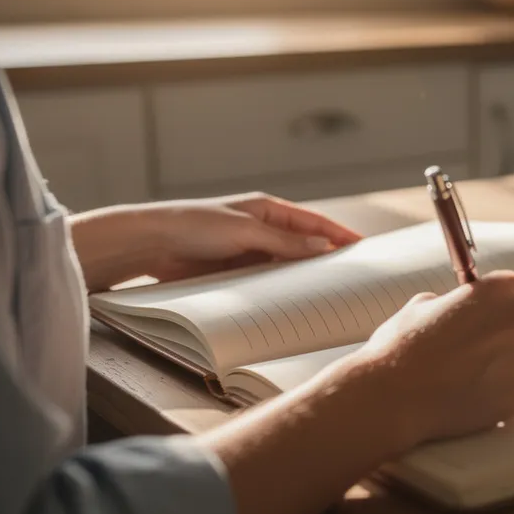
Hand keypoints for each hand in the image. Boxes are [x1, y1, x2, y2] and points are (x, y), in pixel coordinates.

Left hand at [70, 192, 362, 290]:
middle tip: (353, 277)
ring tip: (329, 294)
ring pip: (287, 268)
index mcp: (267, 210)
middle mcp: (262, 231)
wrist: (150, 245)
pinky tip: (293, 303)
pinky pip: (266, 283)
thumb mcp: (243, 230)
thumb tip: (321, 246)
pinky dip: (281, 291)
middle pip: (303, 247)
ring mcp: (249, 253)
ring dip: (303, 279)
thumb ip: (283, 241)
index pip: (313, 223)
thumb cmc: (193, 226)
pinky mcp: (235, 274)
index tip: (363, 247)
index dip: (339, 234)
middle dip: (327, 260)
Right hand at [197, 270, 513, 513]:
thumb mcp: (406, 314)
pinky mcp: (510, 409)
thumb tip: (444, 305)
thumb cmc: (379, 355)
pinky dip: (491, 402)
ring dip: (500, 371)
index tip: (504, 310)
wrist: (371, 408)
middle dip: (510, 337)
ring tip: (453, 384)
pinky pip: (511, 399)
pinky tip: (455, 406)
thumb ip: (438, 307)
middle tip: (473, 350)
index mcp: (493, 294)